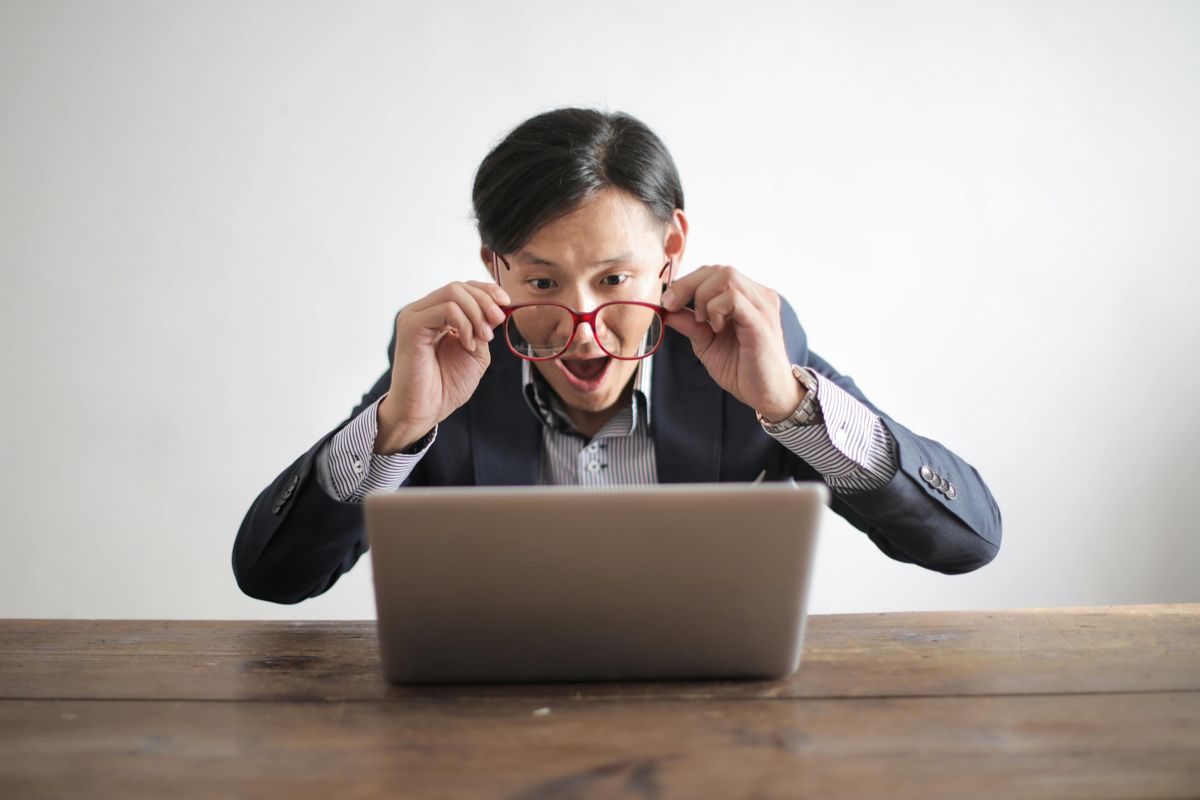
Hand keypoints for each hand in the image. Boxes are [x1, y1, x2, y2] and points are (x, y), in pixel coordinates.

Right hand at [376, 280, 509, 452]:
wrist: (427, 410)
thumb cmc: (446, 386)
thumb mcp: (476, 352)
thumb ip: (483, 328)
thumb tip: (497, 308)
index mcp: (437, 315)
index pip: (463, 288)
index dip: (487, 290)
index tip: (507, 303)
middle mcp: (423, 311)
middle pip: (459, 286)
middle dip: (485, 301)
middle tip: (497, 322)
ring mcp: (415, 316)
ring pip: (453, 292)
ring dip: (477, 313)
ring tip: (483, 338)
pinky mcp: (411, 325)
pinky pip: (446, 309)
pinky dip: (464, 324)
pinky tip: (467, 344)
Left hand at [661, 265, 802, 420]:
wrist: (767, 395)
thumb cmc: (742, 369)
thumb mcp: (707, 343)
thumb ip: (690, 324)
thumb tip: (666, 310)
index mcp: (748, 297)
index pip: (715, 272)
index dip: (687, 282)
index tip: (668, 302)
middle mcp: (758, 296)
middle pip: (719, 270)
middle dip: (688, 285)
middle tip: (672, 306)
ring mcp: (762, 307)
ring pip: (727, 277)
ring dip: (703, 297)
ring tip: (702, 322)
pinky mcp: (761, 322)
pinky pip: (734, 299)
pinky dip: (715, 309)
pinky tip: (714, 327)